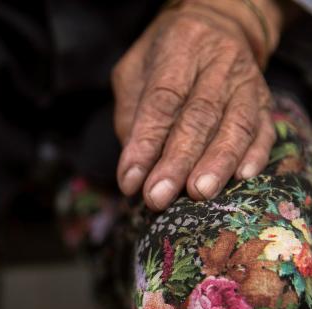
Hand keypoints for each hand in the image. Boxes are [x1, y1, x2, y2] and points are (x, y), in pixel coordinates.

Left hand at [113, 0, 282, 210]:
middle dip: (177, 162)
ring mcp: (246, 81)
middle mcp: (219, 62)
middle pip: (199, 117)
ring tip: (198, 193)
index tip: (130, 181)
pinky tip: (240, 178)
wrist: (216, 25)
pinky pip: (264, 129)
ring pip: (235, 125)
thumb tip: (134, 167)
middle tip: (158, 196)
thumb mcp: (134, 72)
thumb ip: (131, 115)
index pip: (162, 101)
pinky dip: (254, 155)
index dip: (145, 145)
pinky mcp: (265, 100)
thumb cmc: (164, 58)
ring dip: (216, 164)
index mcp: (180, 47)